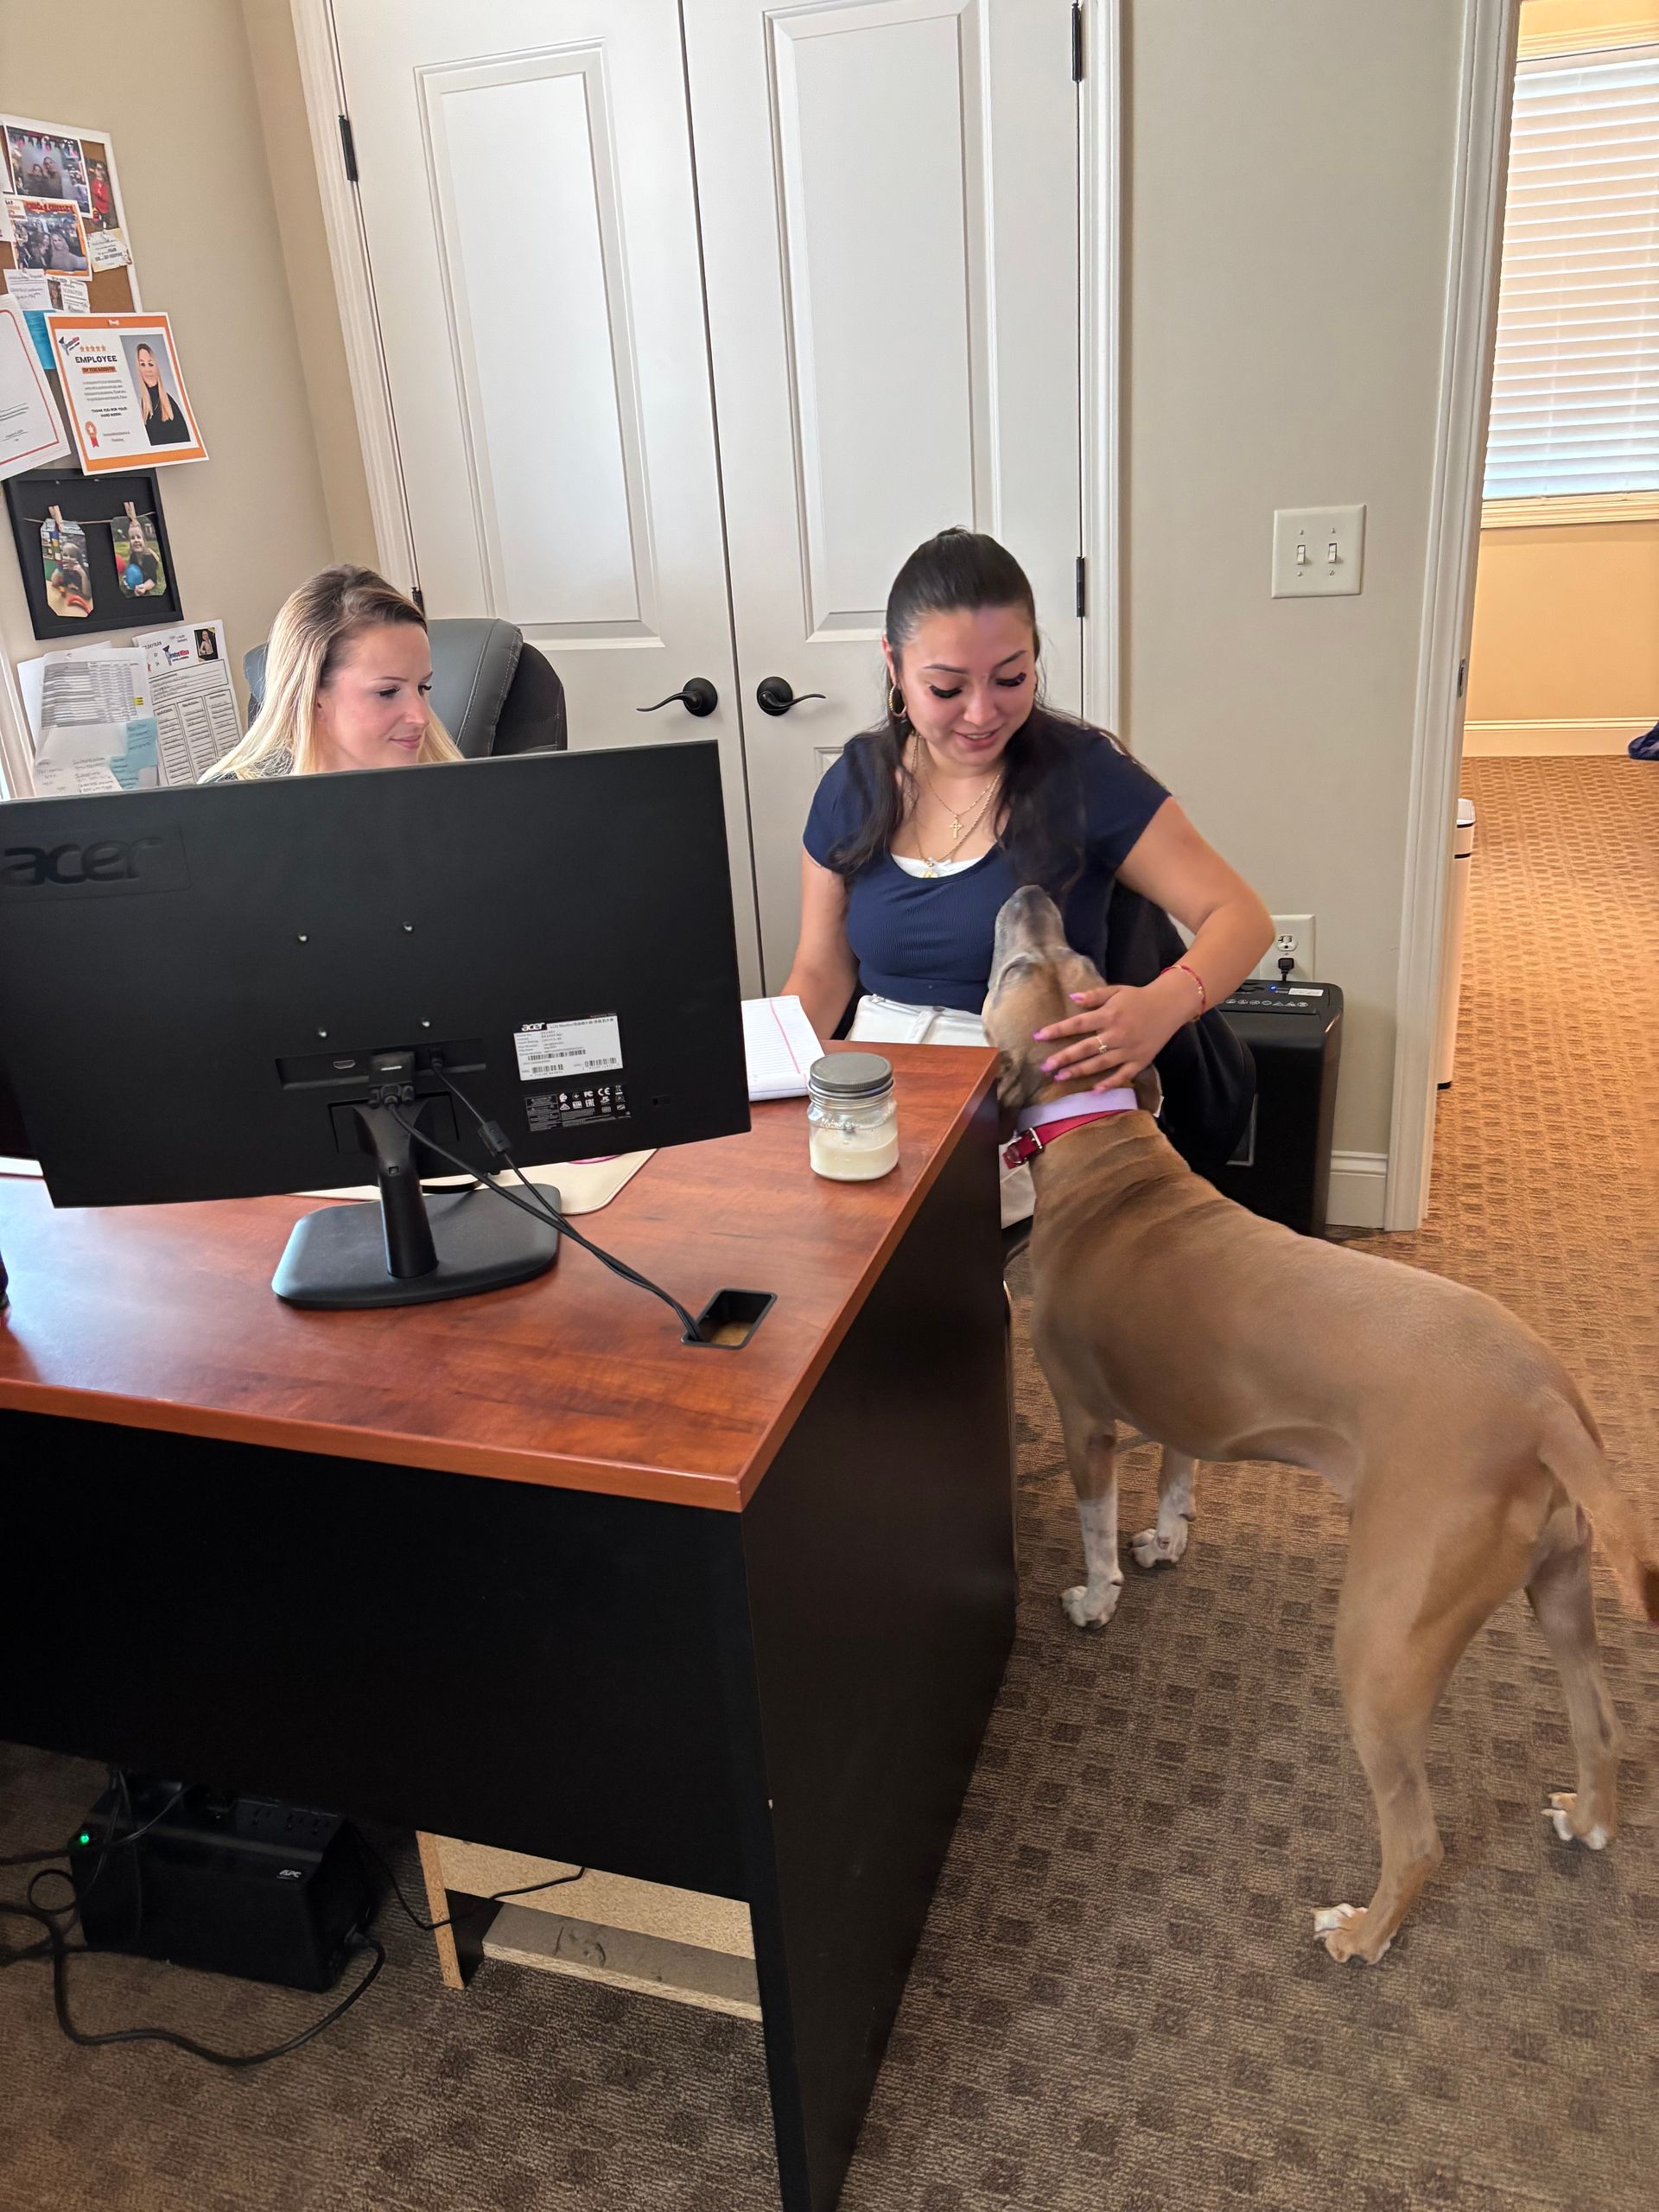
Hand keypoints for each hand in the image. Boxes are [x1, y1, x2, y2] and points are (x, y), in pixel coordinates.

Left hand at [1031, 979, 1185, 1085]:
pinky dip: (1109, 1084)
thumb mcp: (1116, 990)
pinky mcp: (1140, 1061)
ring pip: (1100, 1064)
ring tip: (1059, 1077)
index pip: (1077, 1024)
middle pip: (1085, 1048)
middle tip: (1045, 1067)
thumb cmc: (1139, 997)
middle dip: (1063, 1058)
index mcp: (1109, 1015)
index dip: (1057, 1030)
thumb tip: (1072, 998)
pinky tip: (1093, 1091)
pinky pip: (1123, 1075)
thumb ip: (1094, 995)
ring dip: (1079, 1072)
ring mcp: (1128, 1050)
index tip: (1039, 1036)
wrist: (1170, 1005)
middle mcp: (1116, 1034)